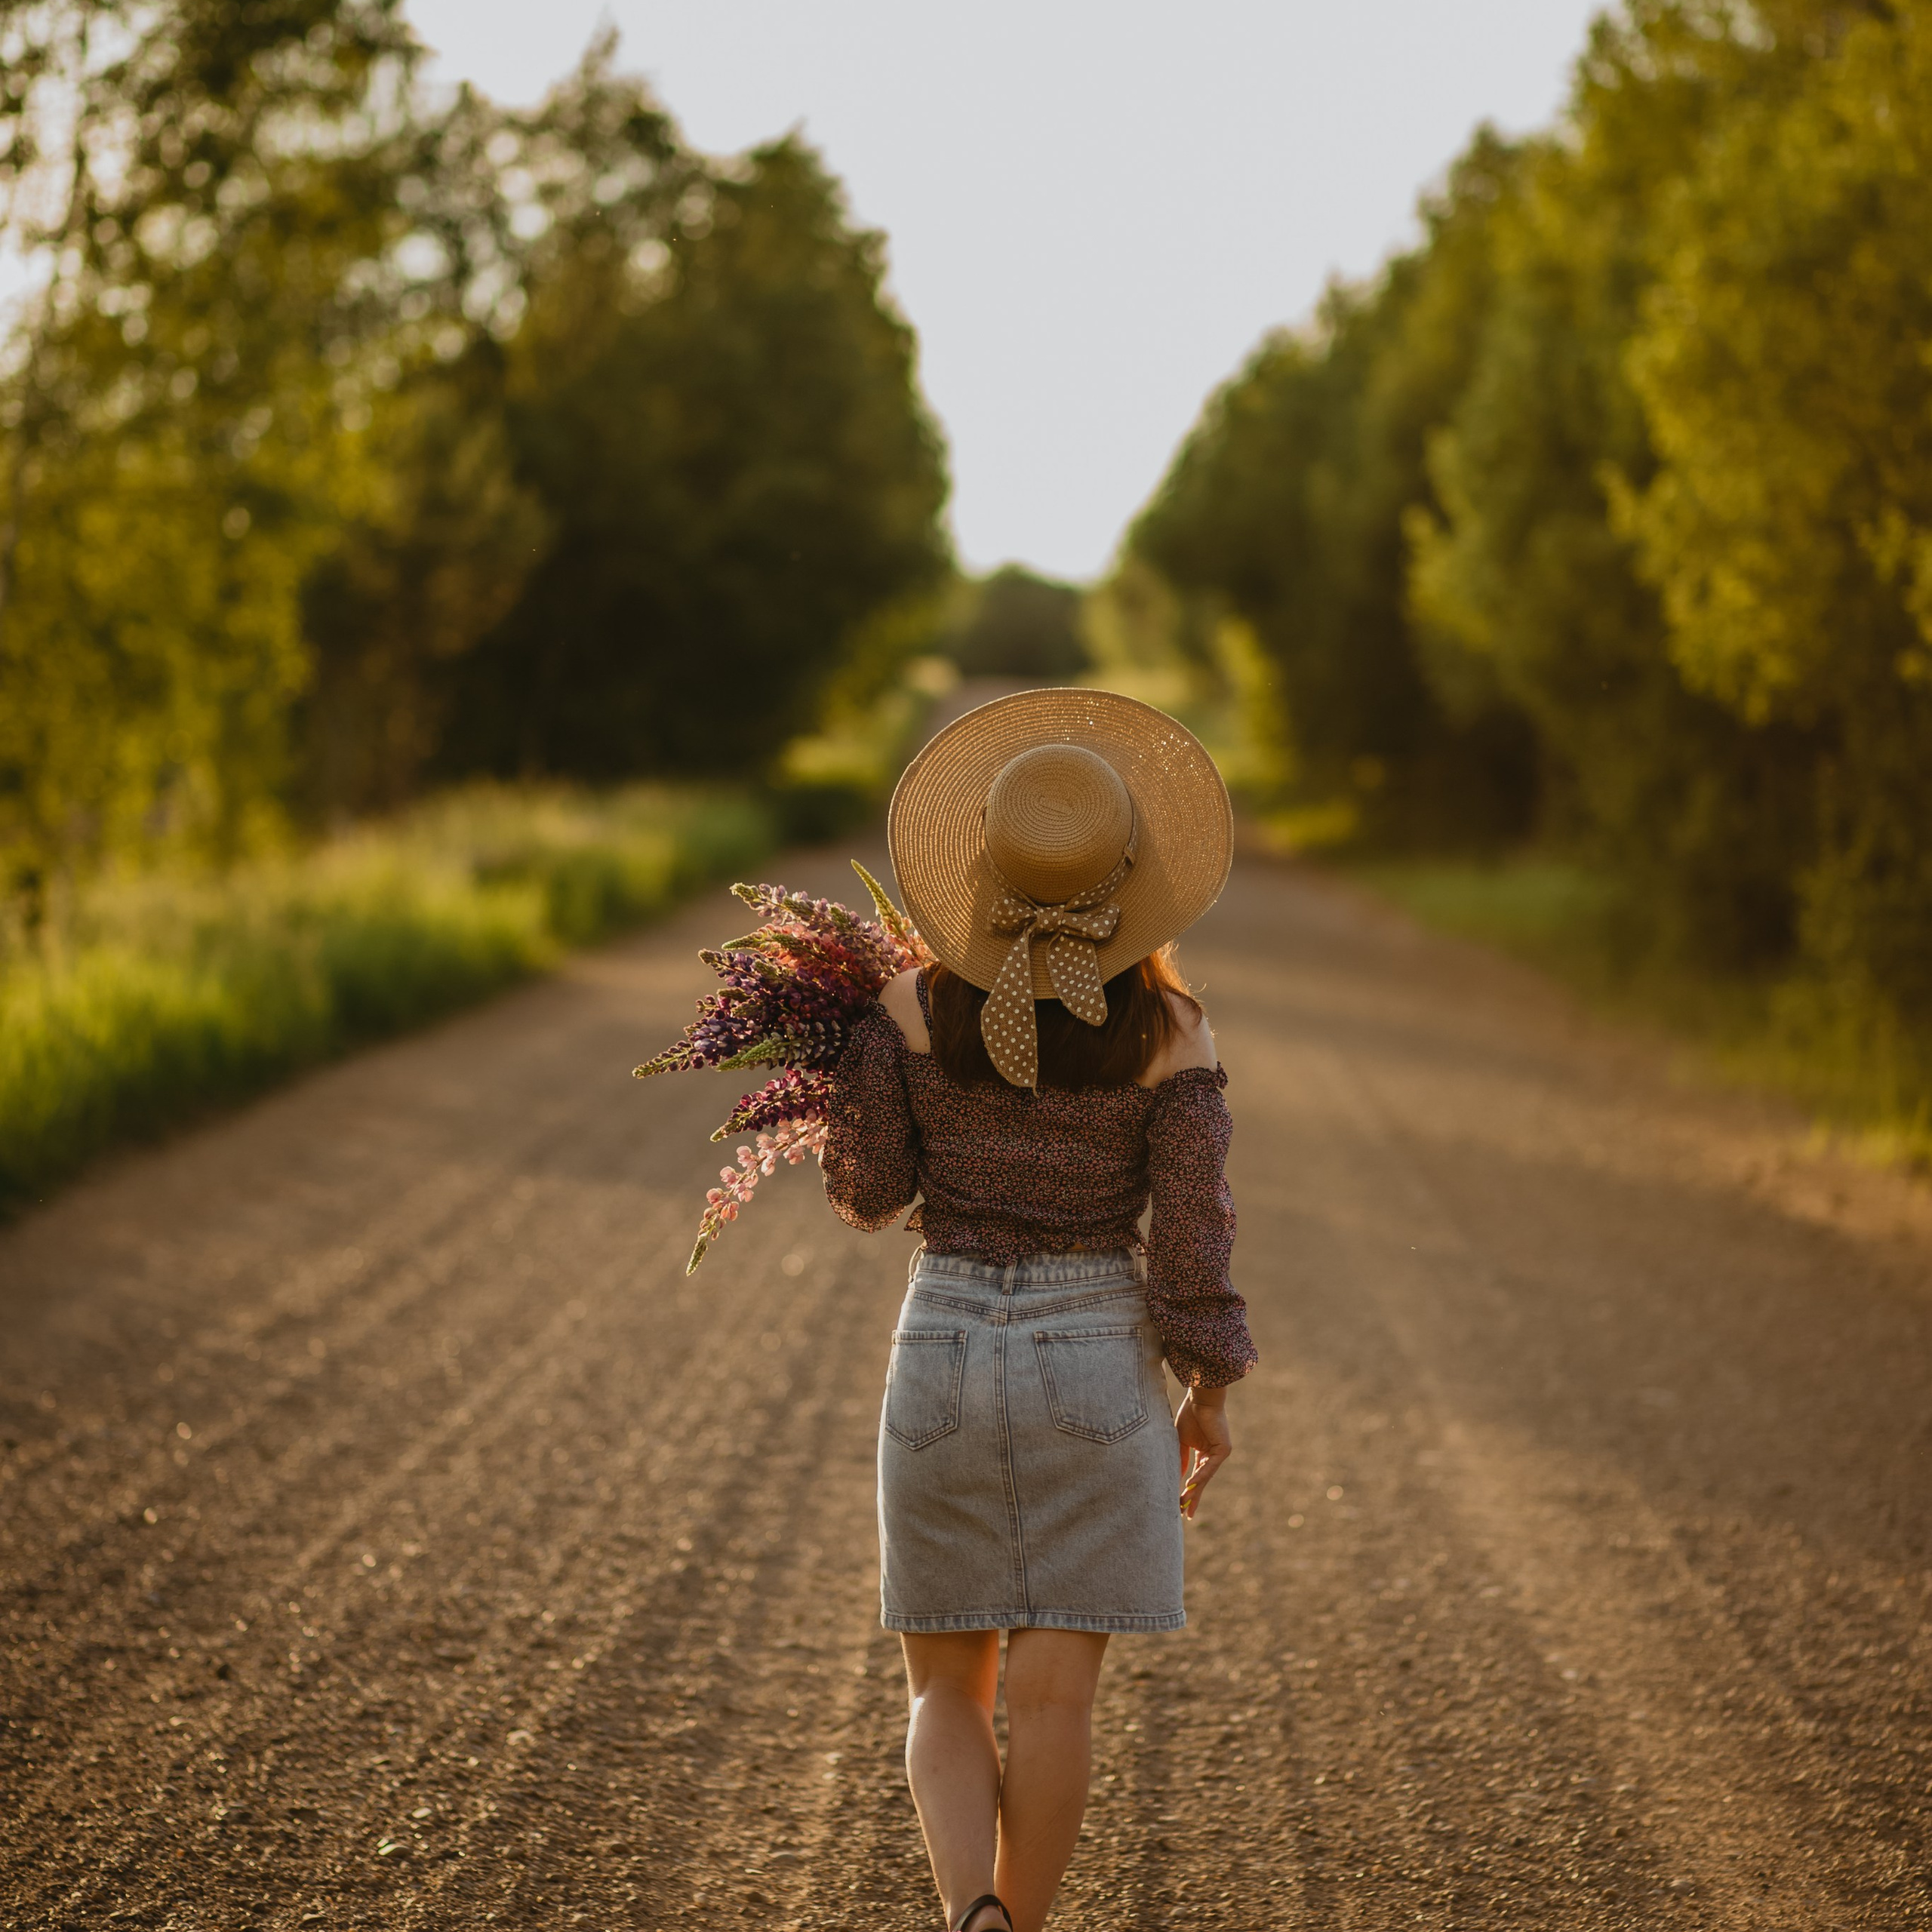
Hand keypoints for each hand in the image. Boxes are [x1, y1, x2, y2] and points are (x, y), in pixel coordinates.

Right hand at [1175, 1386, 1231, 1520]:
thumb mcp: (1181, 1440)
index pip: (1197, 1477)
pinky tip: (1190, 1486)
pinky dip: (1199, 1476)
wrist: (1201, 1398)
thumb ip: (1181, 1458)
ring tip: (1184, 1504)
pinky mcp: (1223, 1450)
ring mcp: (1219, 1454)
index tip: (1181, 1506)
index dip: (1189, 1491)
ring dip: (1194, 1490)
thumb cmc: (1190, 1415)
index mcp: (1204, 1454)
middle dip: (1193, 1498)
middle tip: (1186, 1515)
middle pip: (1202, 1482)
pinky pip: (1210, 1466)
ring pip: (1205, 1477)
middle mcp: (1213, 1456)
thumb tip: (1178, 1476)